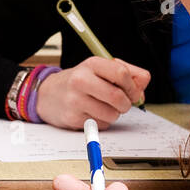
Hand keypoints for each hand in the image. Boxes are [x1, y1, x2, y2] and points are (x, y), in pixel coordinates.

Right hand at [35, 57, 150, 129]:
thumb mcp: (100, 70)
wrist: (47, 94)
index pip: (121, 73)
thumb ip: (127, 73)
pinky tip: (92, 113)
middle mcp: (81, 80)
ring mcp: (75, 100)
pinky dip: (102, 122)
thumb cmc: (79, 82)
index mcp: (92, 64)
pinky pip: (100, 124)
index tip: (133, 92)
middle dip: (126, 104)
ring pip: (112, 114)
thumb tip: (142, 86)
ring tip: (104, 107)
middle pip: (118, 96)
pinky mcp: (73, 118)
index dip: (133, 86)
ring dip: (114, 114)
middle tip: (123, 104)